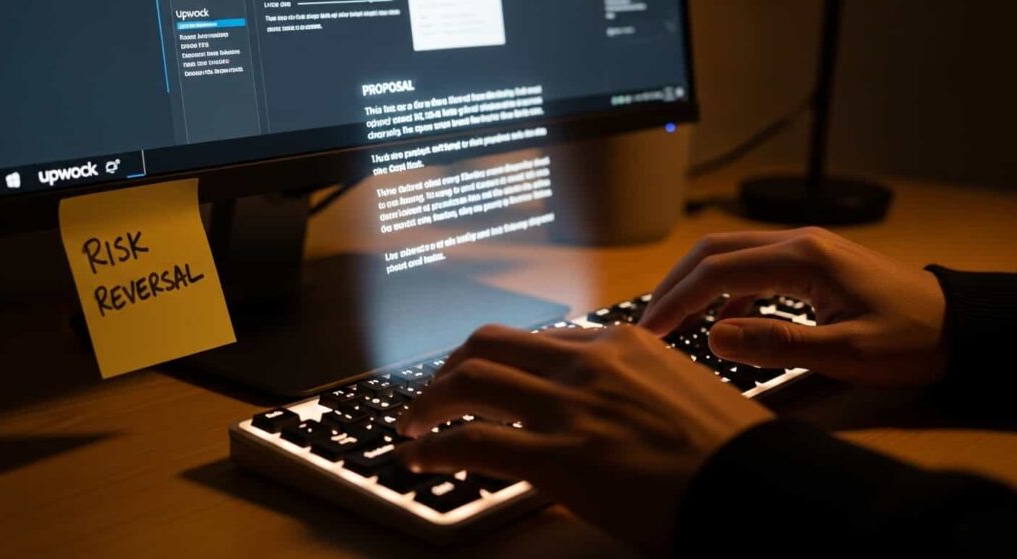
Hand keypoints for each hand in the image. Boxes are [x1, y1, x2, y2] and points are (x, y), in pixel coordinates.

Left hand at [396, 324, 772, 554]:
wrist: (758, 484)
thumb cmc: (731, 447)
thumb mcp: (681, 390)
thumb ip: (635, 382)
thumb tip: (606, 400)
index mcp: (619, 343)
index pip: (536, 339)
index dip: (498, 361)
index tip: (483, 379)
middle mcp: (587, 362)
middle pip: (488, 345)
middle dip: (449, 369)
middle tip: (433, 394)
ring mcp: (571, 406)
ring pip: (468, 381)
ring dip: (427, 403)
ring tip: (411, 426)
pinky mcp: (559, 458)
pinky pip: (473, 441)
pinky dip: (434, 446)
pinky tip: (421, 458)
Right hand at [640, 227, 947, 386]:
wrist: (958, 325)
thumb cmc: (909, 340)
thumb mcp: (845, 351)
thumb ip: (776, 343)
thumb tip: (713, 336)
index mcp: (801, 258)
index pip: (716, 273)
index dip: (676, 302)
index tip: (649, 331)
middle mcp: (796, 242)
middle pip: (713, 251)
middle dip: (674, 285)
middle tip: (648, 323)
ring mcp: (802, 248)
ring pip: (728, 256)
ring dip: (695, 286)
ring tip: (674, 323)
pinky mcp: (808, 262)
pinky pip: (750, 269)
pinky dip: (724, 293)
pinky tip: (723, 325)